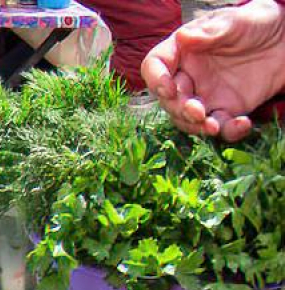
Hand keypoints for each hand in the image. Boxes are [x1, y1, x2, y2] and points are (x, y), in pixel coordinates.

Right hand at [142, 0, 284, 140]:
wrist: (283, 40)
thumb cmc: (255, 23)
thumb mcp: (236, 21)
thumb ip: (211, 31)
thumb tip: (183, 37)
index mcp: (182, 52)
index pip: (155, 66)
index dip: (156, 79)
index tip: (168, 88)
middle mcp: (188, 77)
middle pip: (169, 100)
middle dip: (180, 110)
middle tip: (197, 112)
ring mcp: (203, 97)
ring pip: (187, 121)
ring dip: (197, 127)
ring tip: (214, 126)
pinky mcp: (223, 111)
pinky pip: (219, 127)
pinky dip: (229, 131)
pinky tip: (243, 123)